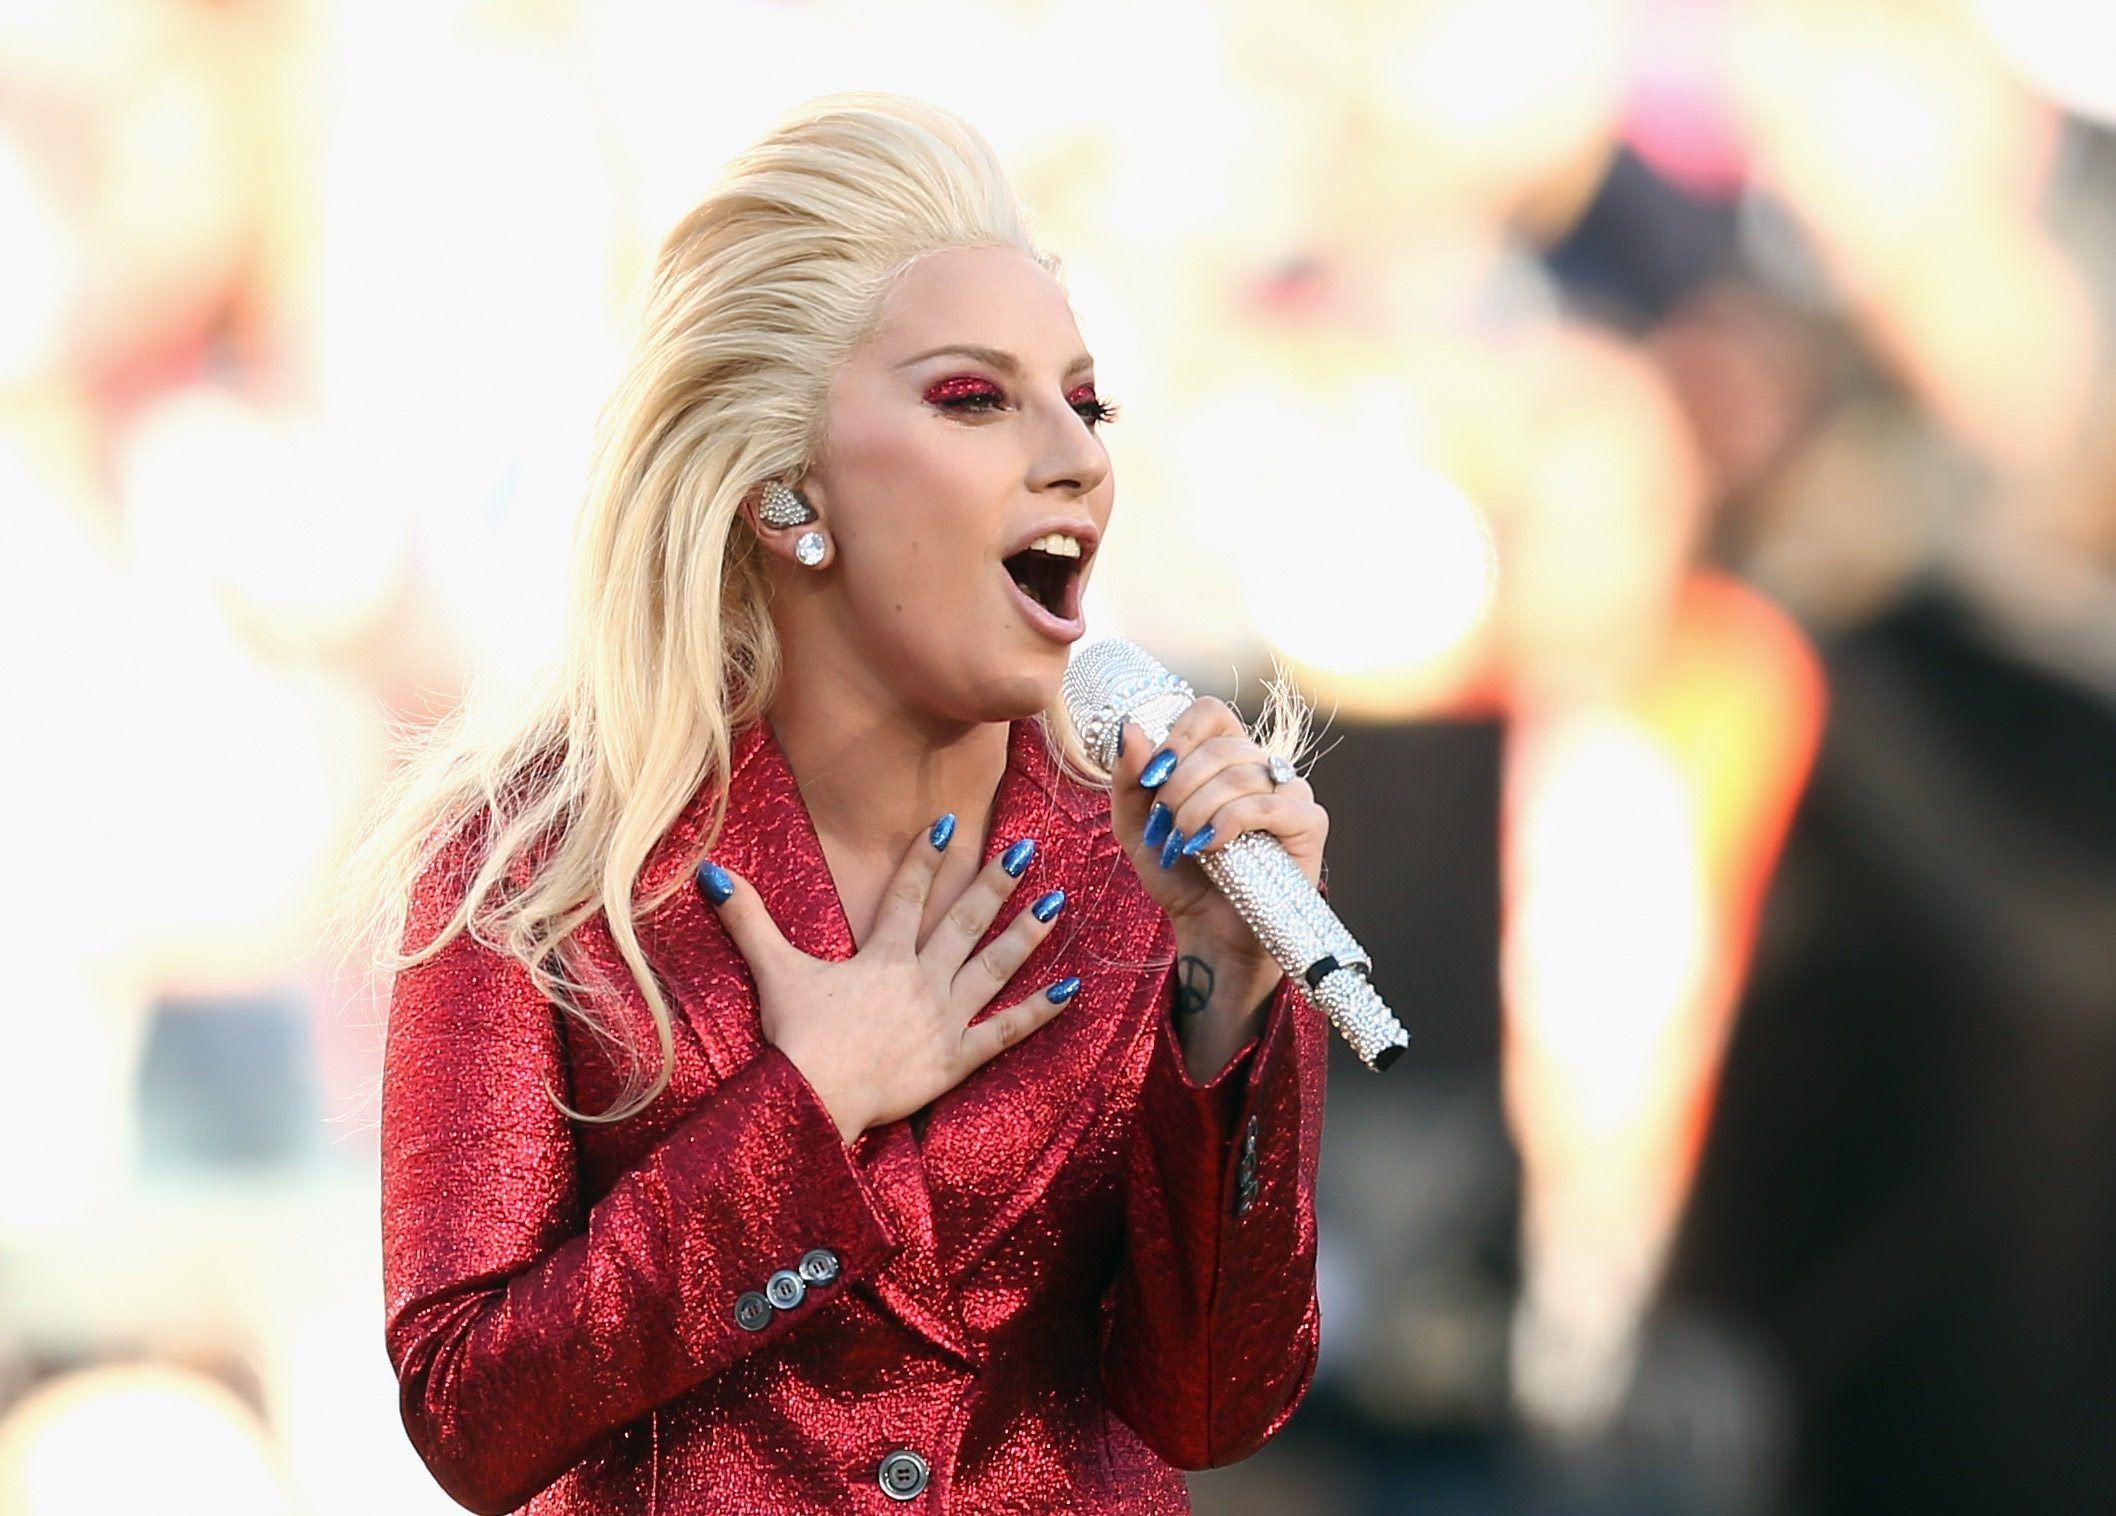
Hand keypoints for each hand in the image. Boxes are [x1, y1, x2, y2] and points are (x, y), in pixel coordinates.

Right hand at [697, 822, 1074, 1142]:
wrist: (815, 1095)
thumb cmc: (796, 1036)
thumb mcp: (773, 970)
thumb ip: (748, 919)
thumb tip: (711, 872)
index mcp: (882, 955)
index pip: (909, 895)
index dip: (927, 857)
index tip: (949, 823)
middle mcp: (921, 977)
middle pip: (964, 920)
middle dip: (996, 880)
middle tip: (1028, 847)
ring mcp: (944, 1017)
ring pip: (993, 966)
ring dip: (1026, 933)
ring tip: (1057, 903)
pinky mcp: (958, 1058)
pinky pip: (1005, 1031)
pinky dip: (1038, 1012)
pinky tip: (1070, 989)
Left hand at [1109, 696, 1327, 974]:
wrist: (1206, 931)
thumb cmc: (1179, 876)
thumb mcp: (1136, 827)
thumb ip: (1129, 779)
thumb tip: (1131, 728)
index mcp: (1224, 757)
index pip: (1210, 712)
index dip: (1178, 736)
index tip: (1153, 776)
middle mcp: (1261, 766)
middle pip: (1221, 746)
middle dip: (1179, 787)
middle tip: (1163, 825)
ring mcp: (1289, 792)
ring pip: (1241, 775)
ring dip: (1198, 812)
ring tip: (1183, 845)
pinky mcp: (1308, 823)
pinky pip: (1270, 804)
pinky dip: (1231, 822)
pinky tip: (1212, 846)